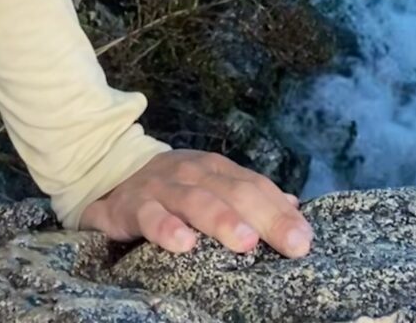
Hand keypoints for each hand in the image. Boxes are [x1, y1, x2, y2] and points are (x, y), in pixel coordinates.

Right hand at [79, 148, 313, 258]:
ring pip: (195, 200)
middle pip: (235, 192)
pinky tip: (184, 245)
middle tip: (292, 244)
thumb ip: (249, 197)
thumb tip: (294, 208)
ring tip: (246, 242)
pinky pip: (148, 216)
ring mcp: (162, 187)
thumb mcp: (211, 188)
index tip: (305, 240)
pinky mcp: (131, 206)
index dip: (281, 212)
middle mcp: (193, 173)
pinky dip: (165, 227)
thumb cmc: (172, 191)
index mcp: (217, 170)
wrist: (110, 176)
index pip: (255, 187)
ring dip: (222, 219)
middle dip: (266, 217)